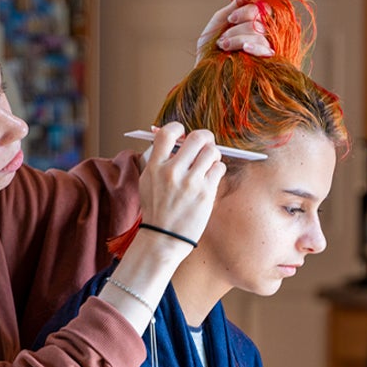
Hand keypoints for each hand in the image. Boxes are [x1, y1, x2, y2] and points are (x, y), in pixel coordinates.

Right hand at [138, 122, 224, 254]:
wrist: (163, 238)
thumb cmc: (157, 209)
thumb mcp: (147, 182)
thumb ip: (159, 161)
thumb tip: (176, 139)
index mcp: (154, 167)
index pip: (166, 133)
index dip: (178, 128)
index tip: (182, 133)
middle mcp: (171, 172)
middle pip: (197, 138)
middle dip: (205, 138)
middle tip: (205, 143)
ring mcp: (189, 183)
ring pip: (212, 152)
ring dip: (213, 155)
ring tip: (208, 163)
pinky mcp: (205, 193)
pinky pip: (219, 168)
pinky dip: (217, 169)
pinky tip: (210, 177)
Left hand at [196, 0, 274, 64]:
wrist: (203, 69)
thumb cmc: (211, 45)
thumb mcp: (223, 19)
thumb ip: (240, 2)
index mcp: (256, 22)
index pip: (265, 8)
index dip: (247, 10)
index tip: (230, 19)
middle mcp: (264, 35)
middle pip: (261, 20)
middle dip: (237, 27)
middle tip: (222, 38)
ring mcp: (266, 50)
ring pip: (259, 34)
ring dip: (236, 39)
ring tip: (223, 47)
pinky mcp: (265, 64)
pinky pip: (265, 49)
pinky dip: (253, 47)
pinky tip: (244, 49)